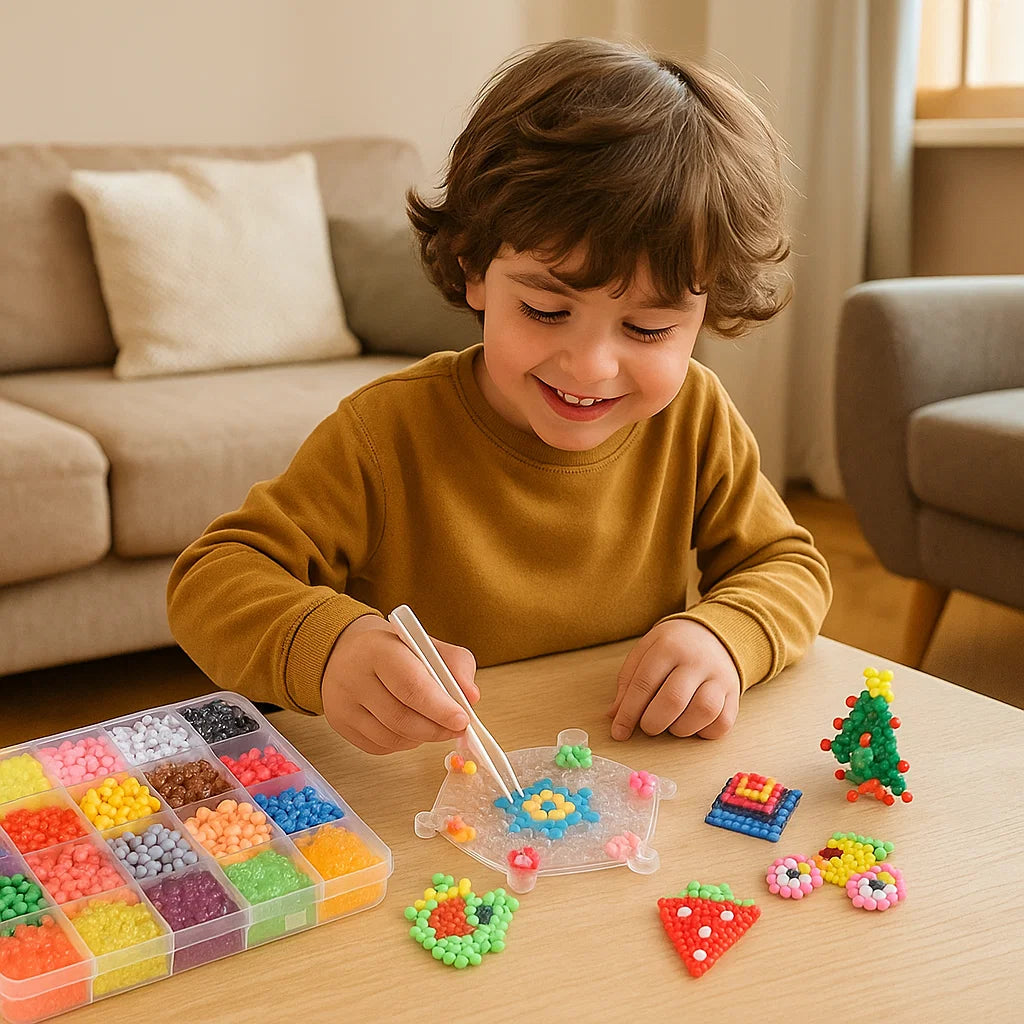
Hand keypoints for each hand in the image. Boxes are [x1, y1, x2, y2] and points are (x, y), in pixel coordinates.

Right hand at [322, 614, 478, 754]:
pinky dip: (404, 742)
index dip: (440, 708)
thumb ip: (455, 664)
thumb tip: (471, 697)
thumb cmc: (392, 648)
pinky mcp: (341, 725)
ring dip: (422, 737)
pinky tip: (411, 726)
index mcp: (378, 650)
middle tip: (457, 727)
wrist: (345, 650)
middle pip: (401, 718)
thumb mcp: (427, 643)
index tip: (462, 720)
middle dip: (437, 728)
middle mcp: (353, 678)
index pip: (411, 686)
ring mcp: (342, 705)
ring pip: (391, 737)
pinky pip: (380, 746)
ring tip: (435, 724)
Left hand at [607, 619, 739, 740]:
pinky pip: (723, 722)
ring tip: (671, 724)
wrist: (715, 634)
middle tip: (647, 726)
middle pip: (673, 700)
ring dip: (680, 728)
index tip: (619, 732)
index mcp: (668, 646)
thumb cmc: (673, 647)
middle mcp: (696, 661)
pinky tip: (692, 724)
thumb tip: (614, 714)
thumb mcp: (646, 651)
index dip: (628, 713)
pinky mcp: (734, 695)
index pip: (644, 684)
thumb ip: (629, 681)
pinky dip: (704, 731)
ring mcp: (719, 677)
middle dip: (653, 722)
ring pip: (703, 711)